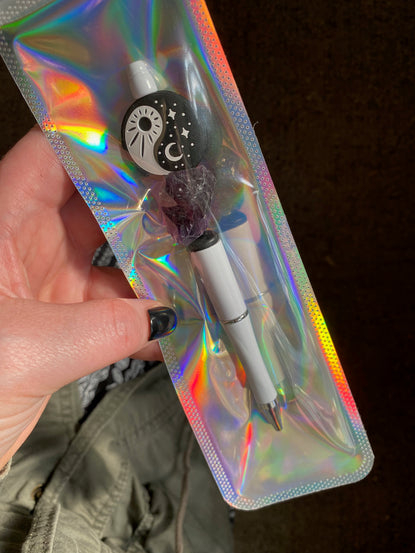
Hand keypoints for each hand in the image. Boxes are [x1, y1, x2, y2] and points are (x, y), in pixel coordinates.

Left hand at [0, 128, 175, 468]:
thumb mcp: (22, 349)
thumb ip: (100, 329)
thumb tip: (163, 317)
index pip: (51, 157)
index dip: (102, 140)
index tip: (155, 140)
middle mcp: (20, 246)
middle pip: (92, 203)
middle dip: (143, 204)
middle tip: (191, 204)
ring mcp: (42, 286)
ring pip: (107, 257)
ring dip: (150, 266)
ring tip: (193, 268)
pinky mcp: (57, 325)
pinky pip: (108, 309)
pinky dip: (139, 318)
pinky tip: (170, 327)